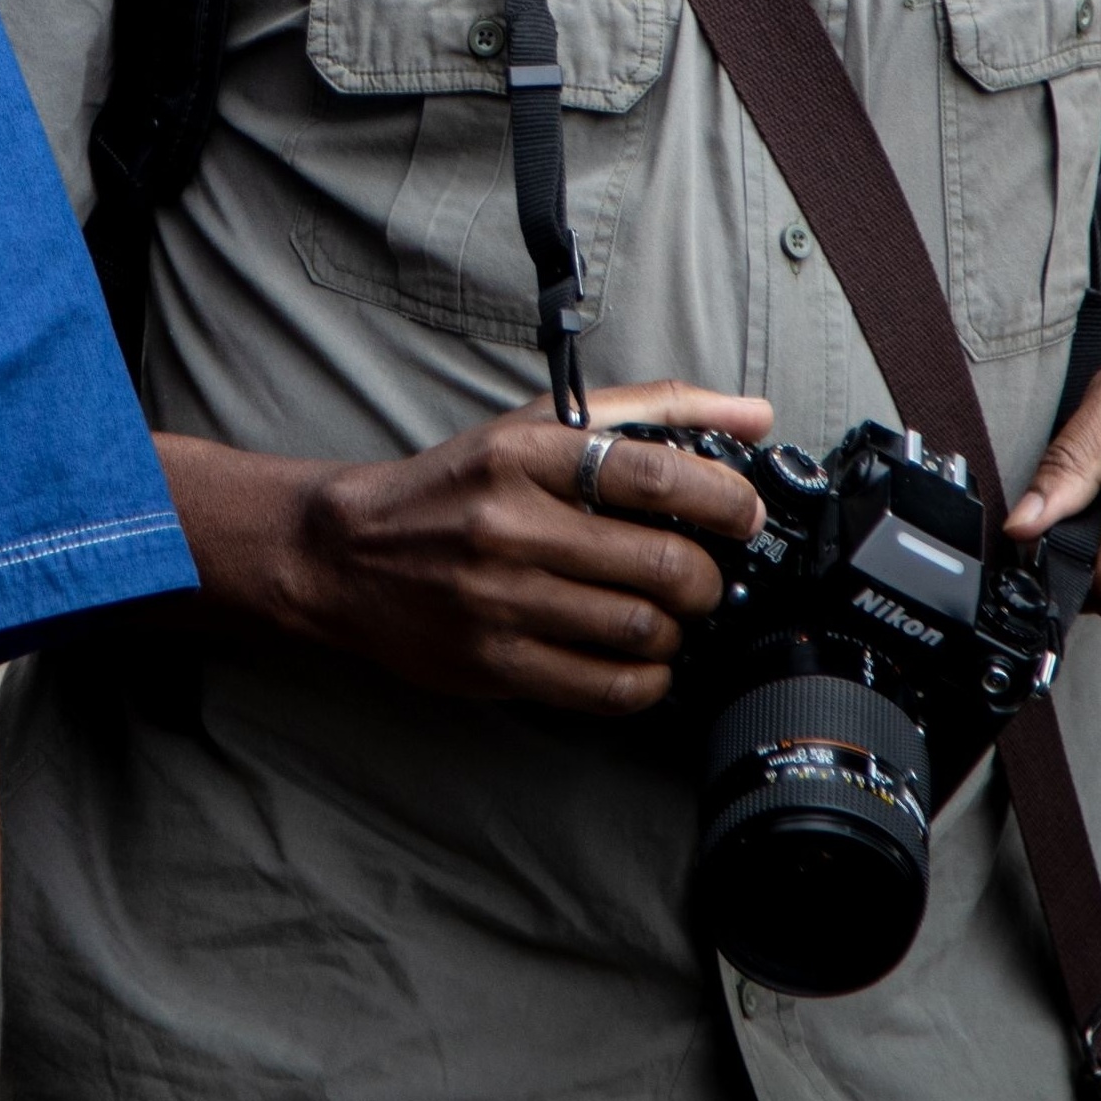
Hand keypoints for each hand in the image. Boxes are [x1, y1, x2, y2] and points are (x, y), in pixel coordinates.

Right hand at [262, 381, 777, 712]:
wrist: (346, 553)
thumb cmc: (456, 487)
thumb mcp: (538, 428)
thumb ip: (651, 413)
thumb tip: (754, 417)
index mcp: (523, 455)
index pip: (650, 474)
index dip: (721, 500)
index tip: (743, 515)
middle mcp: (509, 524)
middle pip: (660, 564)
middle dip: (705, 579)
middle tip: (701, 577)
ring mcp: (498, 600)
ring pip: (640, 630)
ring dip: (676, 630)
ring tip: (664, 616)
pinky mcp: (492, 663)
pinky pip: (605, 687)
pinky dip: (646, 679)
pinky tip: (640, 659)